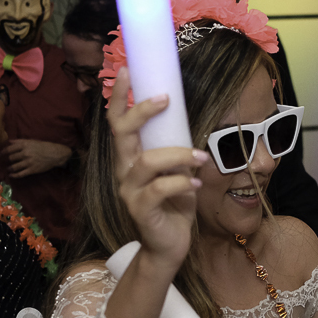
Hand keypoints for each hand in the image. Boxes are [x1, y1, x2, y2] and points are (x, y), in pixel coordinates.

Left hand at [3, 139, 72, 178]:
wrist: (55, 154)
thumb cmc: (44, 146)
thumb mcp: (32, 141)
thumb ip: (20, 141)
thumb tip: (9, 141)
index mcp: (24, 145)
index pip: (9, 149)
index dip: (3, 152)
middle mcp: (25, 153)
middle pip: (11, 158)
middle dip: (7, 160)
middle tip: (4, 162)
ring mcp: (28, 162)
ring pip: (14, 166)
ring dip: (10, 168)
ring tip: (8, 169)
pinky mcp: (32, 170)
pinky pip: (21, 174)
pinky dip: (15, 175)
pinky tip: (11, 175)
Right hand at [110, 67, 206, 268]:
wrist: (169, 247)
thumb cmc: (173, 205)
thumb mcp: (177, 171)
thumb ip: (176, 149)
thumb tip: (190, 121)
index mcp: (130, 158)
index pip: (117, 122)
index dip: (119, 97)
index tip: (127, 70)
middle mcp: (124, 172)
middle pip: (122, 133)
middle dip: (140, 112)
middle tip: (165, 99)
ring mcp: (129, 192)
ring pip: (147, 162)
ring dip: (178, 155)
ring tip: (200, 157)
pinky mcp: (140, 211)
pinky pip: (158, 190)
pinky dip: (180, 182)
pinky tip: (195, 183)